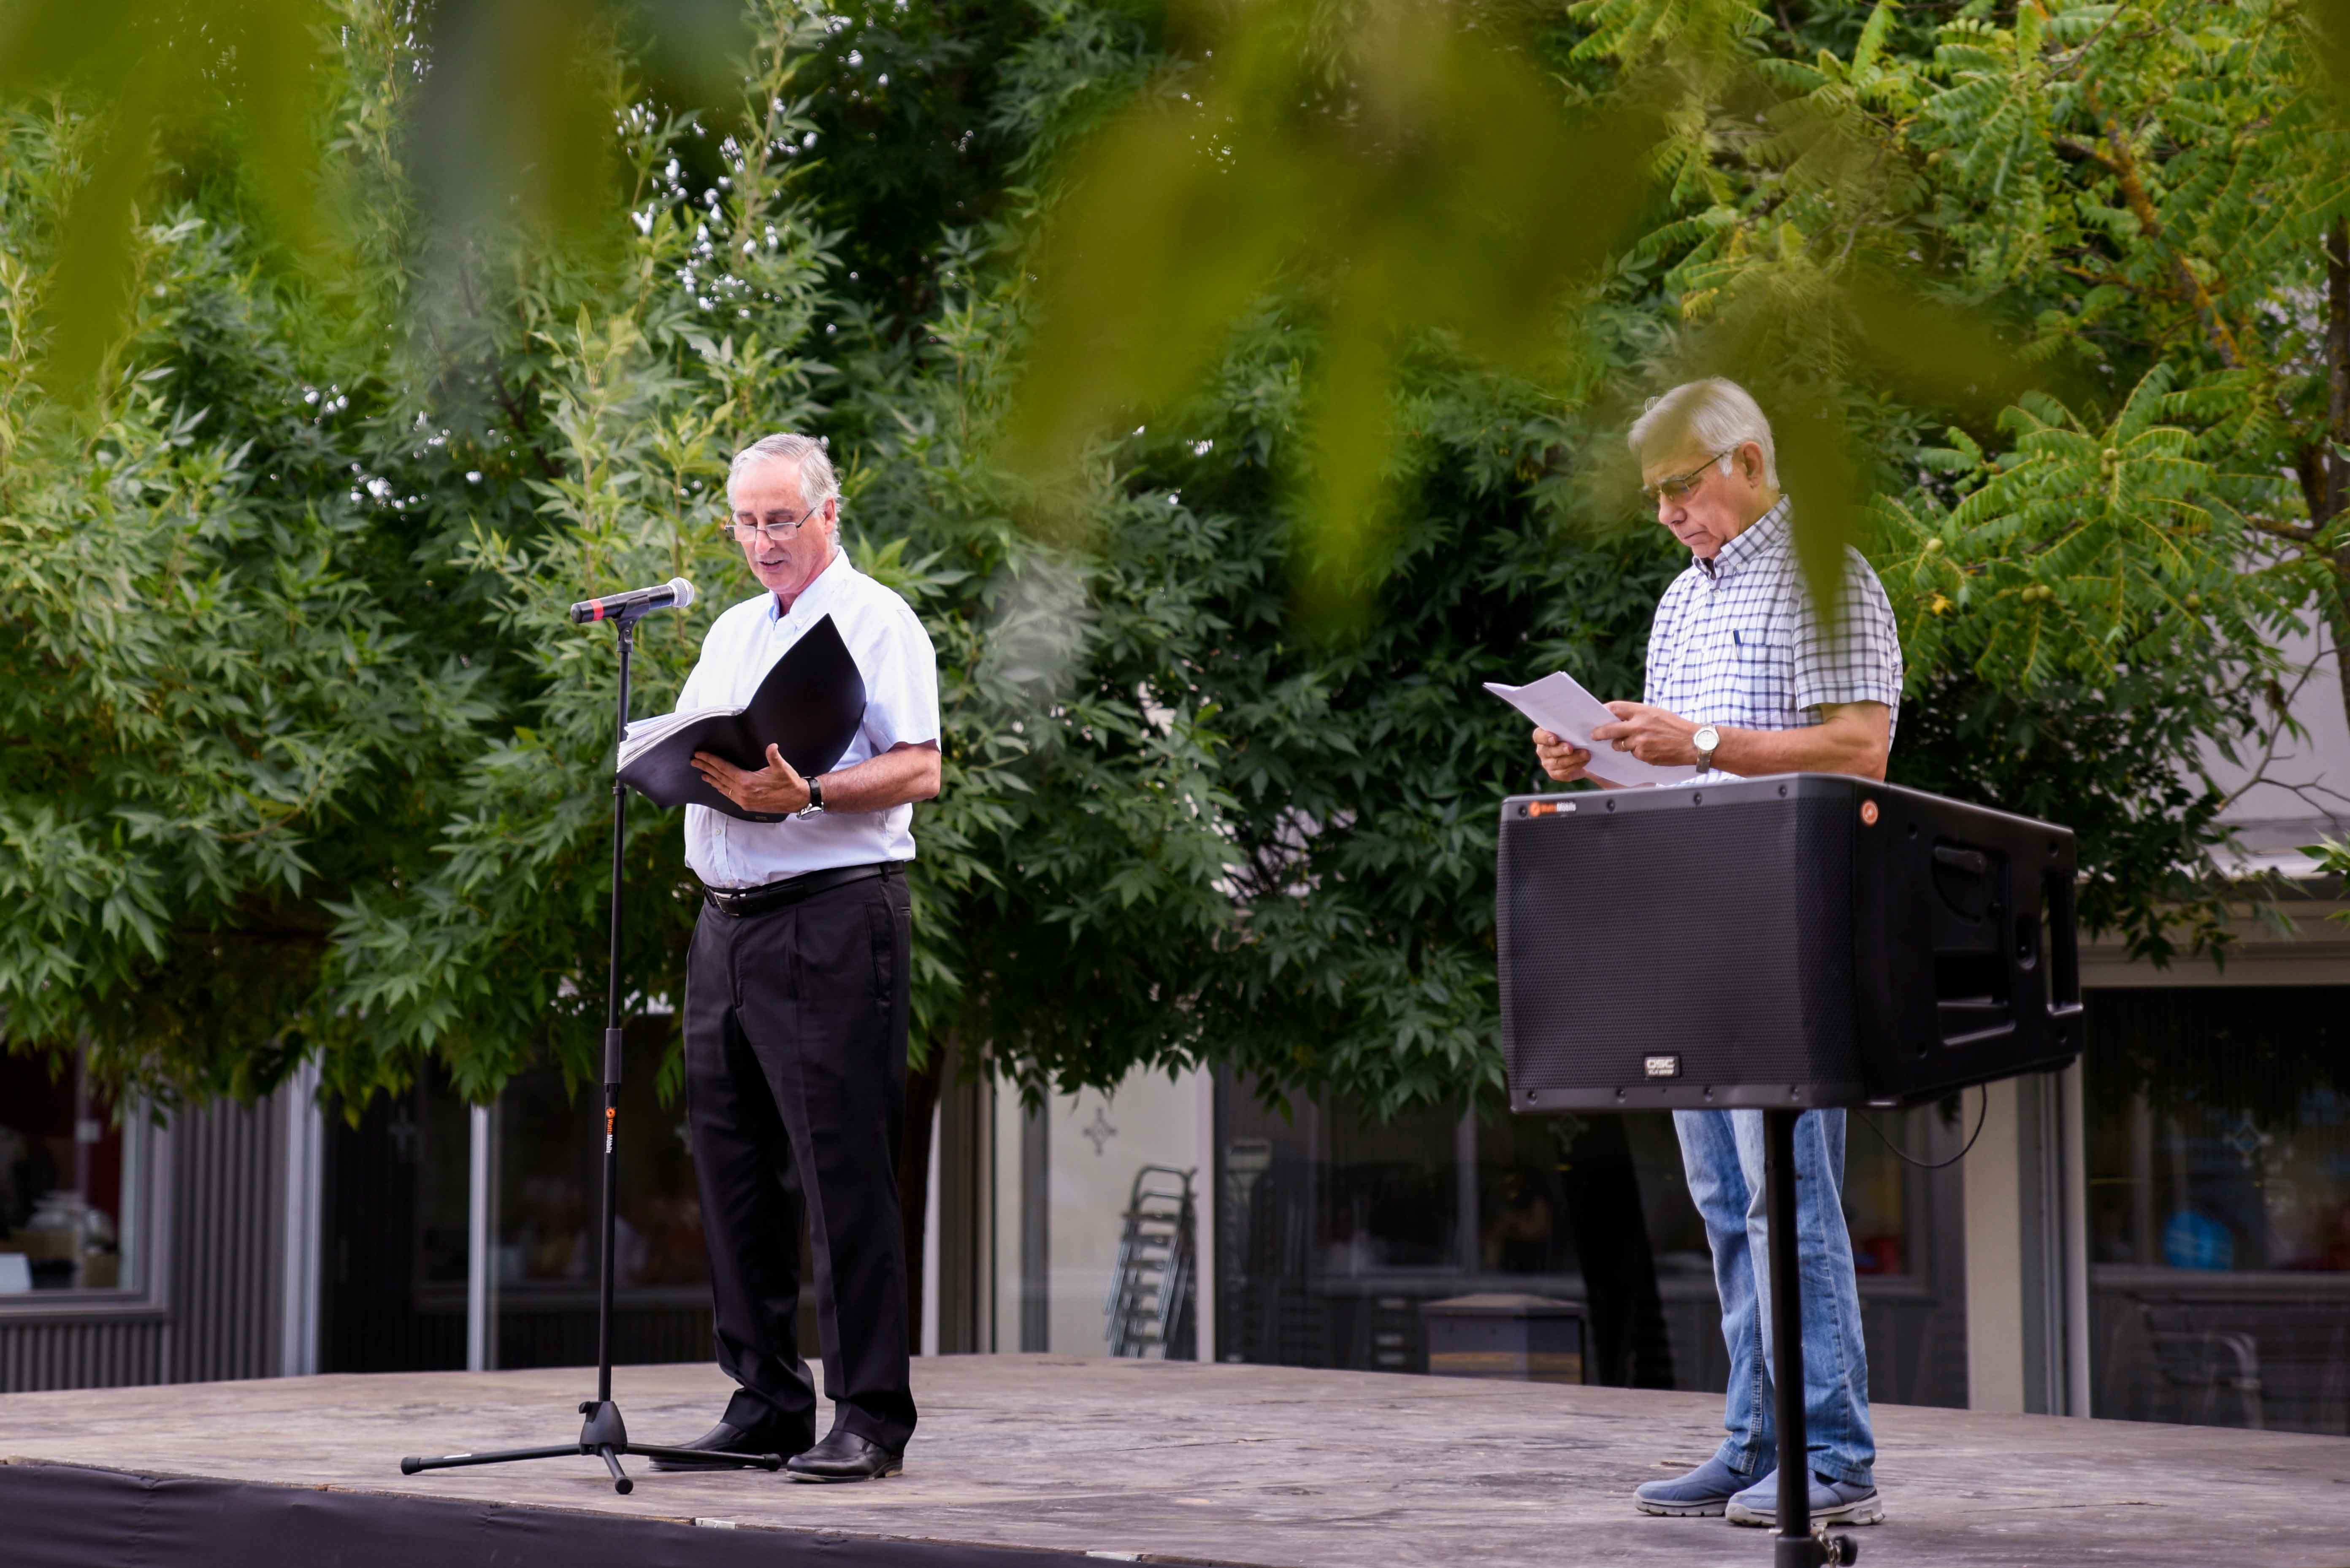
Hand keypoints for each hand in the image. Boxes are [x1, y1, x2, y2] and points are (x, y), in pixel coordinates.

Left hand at [692, 744, 810, 814]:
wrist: (797, 800)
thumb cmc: (789, 782)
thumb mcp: (782, 768)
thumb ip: (774, 756)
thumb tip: (772, 746)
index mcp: (747, 781)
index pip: (723, 768)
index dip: (710, 760)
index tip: (699, 755)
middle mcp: (742, 792)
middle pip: (719, 777)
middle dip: (706, 768)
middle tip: (694, 761)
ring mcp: (743, 800)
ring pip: (722, 787)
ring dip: (711, 779)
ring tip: (701, 773)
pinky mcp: (747, 805)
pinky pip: (729, 795)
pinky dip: (721, 788)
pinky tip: (717, 785)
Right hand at [1531, 727, 1594, 783]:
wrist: (1583, 754)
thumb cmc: (1576, 737)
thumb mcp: (1574, 730)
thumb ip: (1572, 728)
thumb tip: (1579, 727)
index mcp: (1542, 736)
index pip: (1538, 736)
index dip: (1545, 737)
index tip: (1554, 738)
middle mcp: (1542, 750)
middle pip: (1548, 751)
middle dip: (1561, 749)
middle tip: (1570, 748)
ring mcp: (1547, 763)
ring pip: (1558, 762)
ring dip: (1573, 758)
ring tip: (1586, 754)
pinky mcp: (1555, 774)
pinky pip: (1564, 772)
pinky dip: (1576, 766)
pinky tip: (1584, 761)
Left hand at [1590, 702, 1701, 765]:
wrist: (1694, 743)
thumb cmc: (1676, 727)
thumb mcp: (1657, 713)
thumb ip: (1638, 715)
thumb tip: (1618, 719)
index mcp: (1643, 712)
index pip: (1616, 708)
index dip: (1605, 710)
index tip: (1599, 714)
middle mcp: (1639, 726)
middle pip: (1609, 729)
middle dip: (1599, 733)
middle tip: (1594, 735)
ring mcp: (1640, 742)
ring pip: (1620, 745)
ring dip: (1622, 745)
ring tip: (1636, 742)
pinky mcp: (1644, 756)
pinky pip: (1634, 755)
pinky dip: (1638, 753)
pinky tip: (1650, 750)